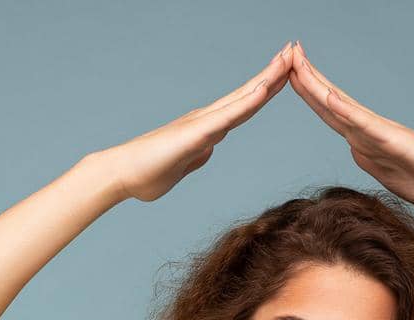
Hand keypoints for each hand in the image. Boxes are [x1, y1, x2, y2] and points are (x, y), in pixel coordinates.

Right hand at [97, 43, 296, 202]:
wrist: (121, 175)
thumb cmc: (147, 173)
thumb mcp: (182, 165)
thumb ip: (196, 155)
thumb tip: (208, 149)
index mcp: (206, 128)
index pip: (244, 106)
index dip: (265, 89)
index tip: (285, 74)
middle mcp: (207, 119)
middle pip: (248, 94)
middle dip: (273, 73)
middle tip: (293, 51)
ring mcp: (202, 123)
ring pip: (242, 97)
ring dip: (267, 78)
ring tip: (288, 57)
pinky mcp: (196, 133)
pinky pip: (228, 116)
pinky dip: (248, 102)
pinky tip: (265, 89)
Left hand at [286, 43, 413, 208]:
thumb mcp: (385, 173)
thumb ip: (369, 159)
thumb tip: (354, 149)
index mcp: (363, 139)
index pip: (329, 113)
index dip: (309, 94)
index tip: (289, 75)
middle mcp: (368, 130)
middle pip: (330, 101)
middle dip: (306, 78)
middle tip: (287, 52)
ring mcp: (379, 132)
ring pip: (341, 105)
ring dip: (318, 84)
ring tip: (298, 62)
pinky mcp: (392, 140)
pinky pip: (364, 124)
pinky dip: (345, 110)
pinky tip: (328, 97)